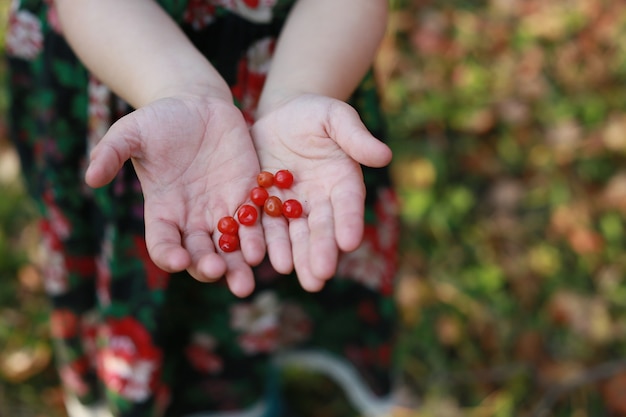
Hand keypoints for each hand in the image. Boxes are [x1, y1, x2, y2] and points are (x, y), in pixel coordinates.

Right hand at [85, 94, 264, 296]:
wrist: (197, 105)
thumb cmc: (159, 120)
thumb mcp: (132, 131)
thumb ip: (111, 152)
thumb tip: (90, 178)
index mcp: (163, 211)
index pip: (163, 243)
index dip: (168, 254)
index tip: (177, 260)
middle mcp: (193, 219)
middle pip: (199, 254)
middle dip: (208, 266)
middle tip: (217, 272)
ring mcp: (222, 210)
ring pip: (231, 248)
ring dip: (238, 265)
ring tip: (246, 281)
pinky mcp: (247, 196)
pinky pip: (254, 222)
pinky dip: (258, 237)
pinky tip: (265, 249)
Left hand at [251, 94, 391, 291]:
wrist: (280, 116)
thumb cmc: (314, 113)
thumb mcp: (335, 117)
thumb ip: (355, 137)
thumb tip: (385, 155)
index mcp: (342, 182)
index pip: (348, 205)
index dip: (349, 223)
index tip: (349, 243)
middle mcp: (321, 201)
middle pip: (322, 229)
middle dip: (321, 252)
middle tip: (320, 276)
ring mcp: (294, 207)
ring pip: (296, 236)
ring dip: (298, 258)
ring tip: (300, 280)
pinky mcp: (267, 207)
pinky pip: (267, 226)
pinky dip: (267, 244)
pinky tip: (265, 260)